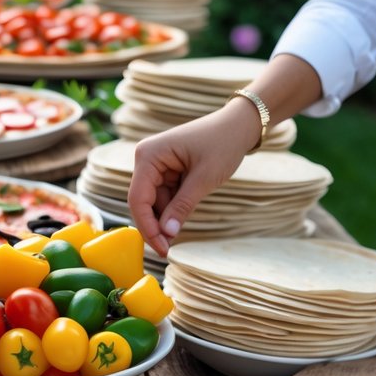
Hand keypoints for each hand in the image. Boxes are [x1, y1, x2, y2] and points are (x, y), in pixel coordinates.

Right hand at [128, 107, 254, 256]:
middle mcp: (146, 158)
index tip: (161, 247)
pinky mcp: (165, 170)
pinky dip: (172, 209)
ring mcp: (155, 164)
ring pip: (153, 201)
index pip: (137, 198)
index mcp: (148, 155)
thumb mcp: (204, 179)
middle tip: (168, 249)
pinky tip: (180, 219)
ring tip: (177, 236)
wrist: (238, 126)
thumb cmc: (222, 144)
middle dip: (155, 225)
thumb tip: (167, 234)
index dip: (147, 226)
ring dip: (165, 218)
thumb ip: (182, 206)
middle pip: (142, 201)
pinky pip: (164, 195)